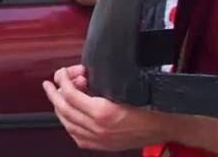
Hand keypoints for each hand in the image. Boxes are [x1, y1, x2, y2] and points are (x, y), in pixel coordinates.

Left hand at [42, 65, 174, 149]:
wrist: (166, 125)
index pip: (70, 95)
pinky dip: (69, 123)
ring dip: (60, 107)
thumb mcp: (124, 88)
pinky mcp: (102, 146)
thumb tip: (79, 77)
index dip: (63, 80)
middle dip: (54, 93)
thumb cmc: (150, 105)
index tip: (62, 72)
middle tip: (50, 83)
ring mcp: (99, 139)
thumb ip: (99, 84)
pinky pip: (76, 135)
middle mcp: (98, 129)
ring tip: (58, 95)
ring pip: (67, 123)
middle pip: (64, 109)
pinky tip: (69, 114)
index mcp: (103, 112)